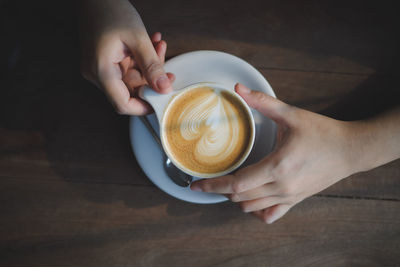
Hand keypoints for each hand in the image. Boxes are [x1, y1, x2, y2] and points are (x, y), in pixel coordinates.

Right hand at [80, 0, 173, 114]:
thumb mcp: (138, 38)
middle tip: (168, 68)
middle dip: (152, 80)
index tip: (161, 103)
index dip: (143, 107)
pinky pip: (127, 69)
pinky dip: (140, 60)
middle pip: (129, 90)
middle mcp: (96, 73)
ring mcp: (99, 68)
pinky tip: (151, 46)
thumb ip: (152, 66)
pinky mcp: (104, 62)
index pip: (122, 104)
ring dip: (148, 66)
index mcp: (101, 70)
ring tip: (159, 47)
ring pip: (131, 78)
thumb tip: (164, 88)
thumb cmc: (111, 10)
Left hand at [191, 83, 357, 223]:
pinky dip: (256, 211)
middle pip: (239, 198)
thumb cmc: (322, 132)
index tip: (196, 185)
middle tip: (210, 180)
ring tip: (230, 185)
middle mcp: (281, 187)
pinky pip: (270, 215)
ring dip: (236, 199)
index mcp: (276, 167)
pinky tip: (252, 199)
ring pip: (251, 208)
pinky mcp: (296, 200)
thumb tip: (239, 88)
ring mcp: (288, 197)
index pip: (236, 184)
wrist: (350, 150)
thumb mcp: (291, 114)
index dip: (213, 186)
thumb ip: (262, 102)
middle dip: (220, 191)